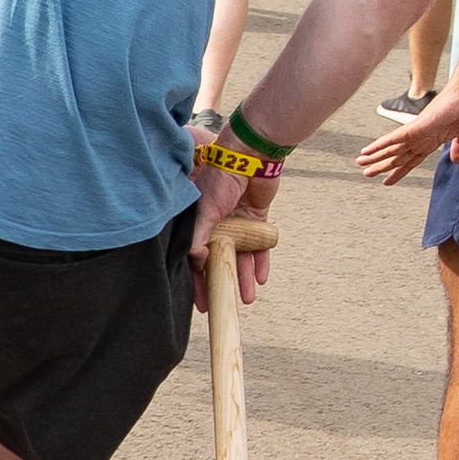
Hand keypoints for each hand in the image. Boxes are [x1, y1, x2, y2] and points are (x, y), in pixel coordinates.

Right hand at [190, 162, 277, 304]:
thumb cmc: (221, 177)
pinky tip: (262, 278)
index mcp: (199, 221)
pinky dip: (260, 262)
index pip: (196, 257)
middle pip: (220, 261)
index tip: (203, 300)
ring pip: (241, 257)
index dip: (199, 279)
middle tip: (226, 304)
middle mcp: (217, 225)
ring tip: (248, 297)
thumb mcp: (205, 210)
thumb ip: (198, 237)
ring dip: (244, 277)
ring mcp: (237, 223)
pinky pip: (259, 246)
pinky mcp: (257, 220)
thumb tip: (197, 263)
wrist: (252, 155)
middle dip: (224, 283)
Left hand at [359, 83, 458, 185]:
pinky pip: (395, 137)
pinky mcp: (418, 125)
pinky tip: (368, 150)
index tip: (387, 181)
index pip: (411, 159)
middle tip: (365, 171)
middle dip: (382, 165)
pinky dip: (381, 144)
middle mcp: (422, 136)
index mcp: (431, 139)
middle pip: (398, 155)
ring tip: (361, 162)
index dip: (399, 170)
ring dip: (376, 156)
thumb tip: (457, 160)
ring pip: (392, 147)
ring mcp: (419, 130)